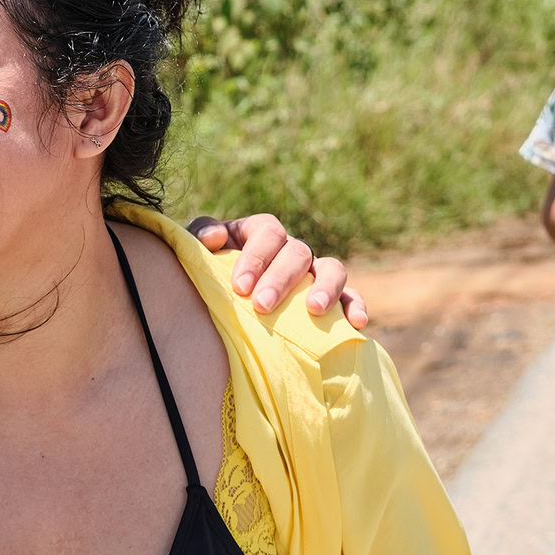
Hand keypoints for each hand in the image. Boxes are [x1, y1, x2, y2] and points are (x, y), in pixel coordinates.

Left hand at [189, 213, 366, 328]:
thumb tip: (216, 239)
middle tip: (262, 305)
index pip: (267, 232)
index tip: (240, 286)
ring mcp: (314, 272)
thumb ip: (200, 237)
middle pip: (297, 252)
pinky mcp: (332, 297)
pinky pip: (351, 296)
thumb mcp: (198, 251)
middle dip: (281, 279)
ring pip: (332, 268)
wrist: (217, 298)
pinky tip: (355, 323)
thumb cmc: (209, 271)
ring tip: (314, 310)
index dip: (256, 256)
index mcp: (261, 232)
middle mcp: (291, 249)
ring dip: (326, 287)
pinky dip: (356, 305)